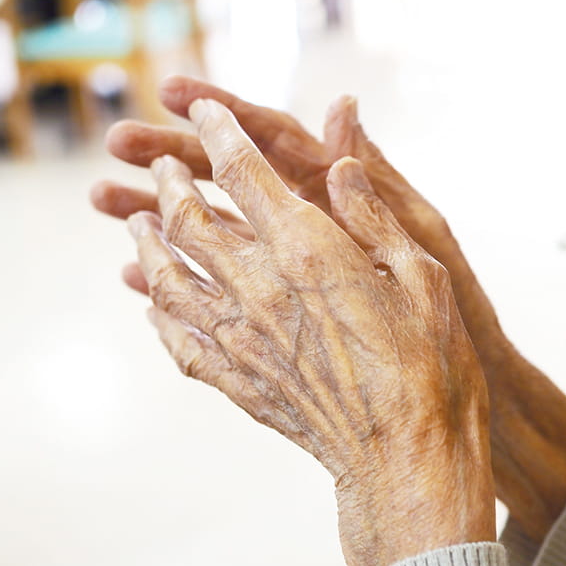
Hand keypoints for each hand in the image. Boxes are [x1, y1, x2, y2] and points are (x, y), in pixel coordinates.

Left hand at [128, 100, 495, 565]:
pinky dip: (155, 310)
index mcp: (309, 251)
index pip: (243, 171)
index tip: (197, 106)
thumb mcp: (422, 275)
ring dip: (146, 240)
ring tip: (133, 219)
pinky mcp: (238, 381)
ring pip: (168, 276)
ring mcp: (242, 339)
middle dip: (167, 179)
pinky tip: (148, 298)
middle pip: (190, 218)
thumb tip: (340, 161)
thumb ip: (374, 215)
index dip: (216, 130)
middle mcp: (261, 289)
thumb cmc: (431, 366)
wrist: (407, 458)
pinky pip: (177, 338)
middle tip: (155, 159)